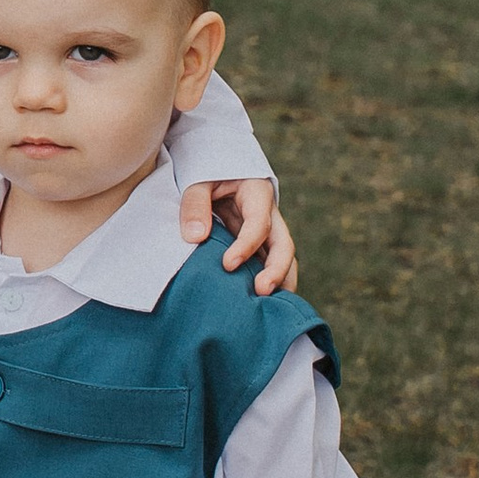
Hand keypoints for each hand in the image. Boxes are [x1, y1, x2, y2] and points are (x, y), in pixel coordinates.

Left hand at [180, 176, 296, 298]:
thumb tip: (195, 238)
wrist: (215, 168)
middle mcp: (269, 214)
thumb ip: (195, 205)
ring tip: (271, 309)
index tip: (228, 264)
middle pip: (283, 244)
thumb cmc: (206, 172)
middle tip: (261, 291)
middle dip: (276, 269)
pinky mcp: (260, 243)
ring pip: (283, 258)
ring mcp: (268, 230)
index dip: (246, 245)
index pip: (258, 223)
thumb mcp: (198, 180)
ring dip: (280, 281)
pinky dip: (270, 282)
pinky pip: (270, 263)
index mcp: (257, 193)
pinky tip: (262, 304)